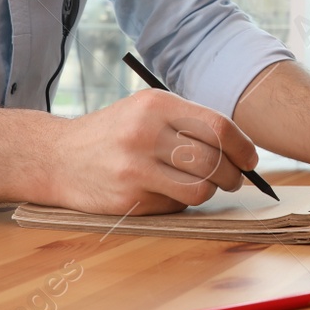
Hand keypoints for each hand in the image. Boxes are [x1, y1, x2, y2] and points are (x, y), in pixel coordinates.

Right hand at [44, 90, 258, 214]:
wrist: (58, 157)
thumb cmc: (114, 133)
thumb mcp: (146, 110)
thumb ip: (188, 122)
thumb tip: (240, 148)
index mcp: (155, 105)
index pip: (218, 127)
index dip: (243, 146)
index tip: (250, 159)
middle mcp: (145, 134)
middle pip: (213, 161)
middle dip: (233, 175)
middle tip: (235, 178)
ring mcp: (135, 168)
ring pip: (201, 189)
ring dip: (212, 191)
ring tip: (207, 186)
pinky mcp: (128, 198)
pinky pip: (176, 205)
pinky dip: (182, 201)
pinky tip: (169, 191)